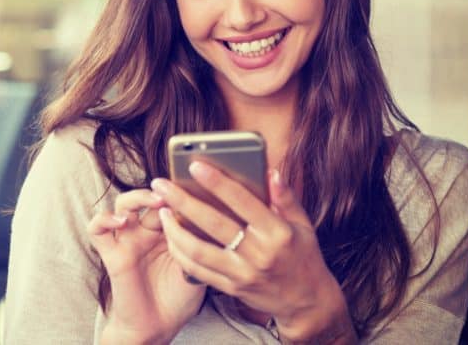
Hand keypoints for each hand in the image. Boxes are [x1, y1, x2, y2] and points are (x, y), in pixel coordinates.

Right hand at [88, 189, 205, 343]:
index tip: (194, 186)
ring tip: (154, 200)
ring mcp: (129, 241)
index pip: (170, 200)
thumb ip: (199, 244)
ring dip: (136, 197)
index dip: (179, 191)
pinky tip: (120, 222)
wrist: (160, 327)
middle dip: (161, 190)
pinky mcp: (113, 254)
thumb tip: (211, 220)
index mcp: (168, 231)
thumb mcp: (198, 267)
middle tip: (174, 191)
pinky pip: (97, 231)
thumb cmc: (180, 299)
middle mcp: (147, 231)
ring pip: (122, 204)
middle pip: (147, 196)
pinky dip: (103, 220)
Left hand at [152, 164, 355, 342]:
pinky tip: (170, 237)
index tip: (195, 165)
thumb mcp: (302, 224)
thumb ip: (285, 197)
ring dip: (175, 230)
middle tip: (161, 184)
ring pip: (199, 250)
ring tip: (161, 211)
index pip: (242, 201)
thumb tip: (270, 171)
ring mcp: (243, 273)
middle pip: (213, 223)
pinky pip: (198, 270)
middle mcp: (259, 253)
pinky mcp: (232, 288)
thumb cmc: (303, 257)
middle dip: (182, 201)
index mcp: (277, 232)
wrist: (307, 303)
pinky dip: (180, 253)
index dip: (217, 181)